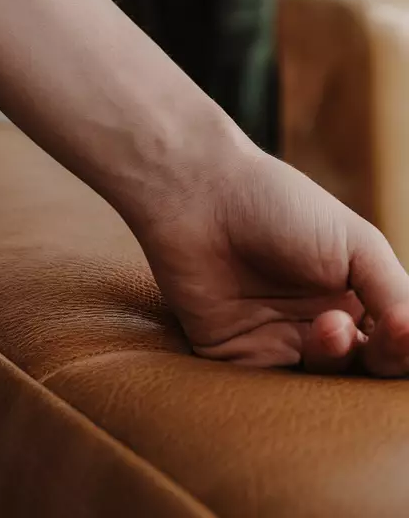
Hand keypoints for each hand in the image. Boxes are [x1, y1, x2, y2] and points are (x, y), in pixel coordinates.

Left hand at [136, 143, 408, 373]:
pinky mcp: (238, 358)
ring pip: (326, 385)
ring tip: (330, 324)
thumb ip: (395, 294)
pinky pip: (273, 393)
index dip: (405, 344)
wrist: (200, 195)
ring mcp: (279, 342)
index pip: (394, 341)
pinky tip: (305, 349)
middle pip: (367, 371)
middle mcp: (319, 324)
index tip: (405, 328)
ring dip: (337, 359)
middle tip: (387, 333)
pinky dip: (294, 384)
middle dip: (384, 358)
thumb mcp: (356, 244)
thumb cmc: (278, 205)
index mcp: (353, 296)